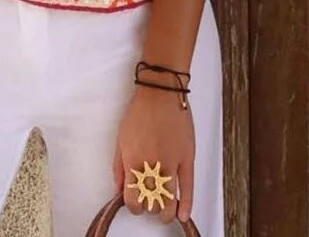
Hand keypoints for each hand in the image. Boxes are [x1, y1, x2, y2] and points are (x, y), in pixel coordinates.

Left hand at [112, 85, 195, 225]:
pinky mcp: (187, 159)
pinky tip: (183, 214)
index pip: (133, 200)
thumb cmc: (139, 112)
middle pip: (152, 204)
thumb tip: (119, 189)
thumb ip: (119, 168)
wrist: (161, 94)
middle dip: (149, 208)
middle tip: (149, 204)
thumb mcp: (121, 139)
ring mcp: (171, 164)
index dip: (133, 206)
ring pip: (170, 201)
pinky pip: (189, 187)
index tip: (134, 204)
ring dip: (166, 211)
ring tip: (164, 213)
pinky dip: (186, 204)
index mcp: (133, 162)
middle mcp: (152, 167)